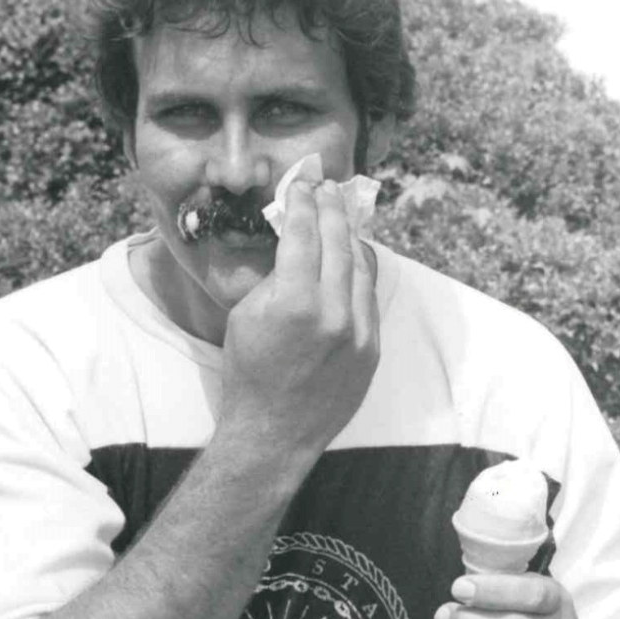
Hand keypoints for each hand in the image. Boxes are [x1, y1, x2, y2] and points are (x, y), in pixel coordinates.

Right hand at [217, 179, 378, 462]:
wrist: (273, 432)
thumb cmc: (248, 373)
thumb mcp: (246, 316)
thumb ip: (276, 278)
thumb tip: (298, 248)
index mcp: (294, 302)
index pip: (304, 234)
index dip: (303, 204)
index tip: (303, 186)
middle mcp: (333, 313)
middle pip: (338, 243)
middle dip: (331, 211)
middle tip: (326, 189)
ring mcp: (359, 333)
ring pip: (362, 268)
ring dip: (351, 238)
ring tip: (341, 217)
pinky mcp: (373, 349)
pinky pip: (370, 298)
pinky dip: (361, 273)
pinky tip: (353, 259)